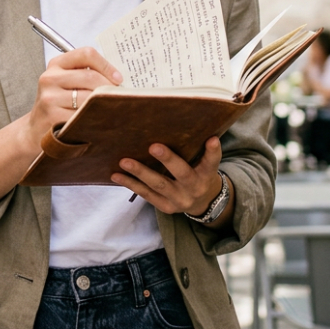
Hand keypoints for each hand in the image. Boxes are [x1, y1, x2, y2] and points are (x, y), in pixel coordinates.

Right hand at [22, 47, 121, 151]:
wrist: (35, 129)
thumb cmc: (57, 103)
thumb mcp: (66, 82)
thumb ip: (86, 74)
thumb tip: (118, 79)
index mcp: (56, 64)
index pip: (86, 54)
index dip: (106, 65)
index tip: (118, 78)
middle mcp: (50, 78)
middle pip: (90, 77)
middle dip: (109, 88)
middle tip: (119, 97)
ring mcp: (50, 98)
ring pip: (89, 98)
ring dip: (103, 105)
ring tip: (109, 109)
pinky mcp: (53, 117)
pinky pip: (82, 116)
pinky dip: (94, 119)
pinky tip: (96, 121)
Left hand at [112, 137, 227, 215]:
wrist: (203, 203)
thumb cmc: (199, 172)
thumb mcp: (203, 163)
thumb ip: (197, 149)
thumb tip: (181, 121)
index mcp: (207, 174)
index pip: (212, 162)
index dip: (212, 151)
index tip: (212, 139)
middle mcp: (195, 187)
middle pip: (182, 173)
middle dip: (168, 160)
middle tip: (153, 146)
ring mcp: (179, 199)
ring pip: (158, 185)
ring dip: (140, 172)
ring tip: (124, 161)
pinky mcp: (166, 207)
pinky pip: (146, 194)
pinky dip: (131, 183)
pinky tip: (116, 175)